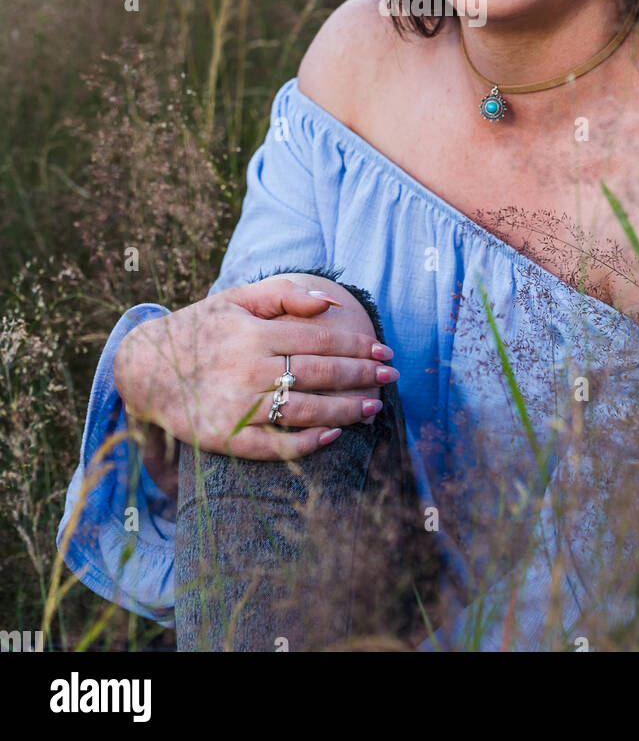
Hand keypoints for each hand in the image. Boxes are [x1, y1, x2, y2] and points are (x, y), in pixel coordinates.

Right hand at [114, 274, 398, 462]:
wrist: (144, 368)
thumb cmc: (200, 329)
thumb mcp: (237, 299)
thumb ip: (283, 294)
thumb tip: (329, 303)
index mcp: (255, 333)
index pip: (320, 340)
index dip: (357, 346)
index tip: (383, 350)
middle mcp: (249, 369)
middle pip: (320, 374)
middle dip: (362, 376)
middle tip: (391, 377)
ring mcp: (238, 406)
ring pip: (305, 410)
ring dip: (346, 410)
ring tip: (374, 408)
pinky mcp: (227, 437)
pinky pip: (275, 446)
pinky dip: (307, 442)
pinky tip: (333, 436)